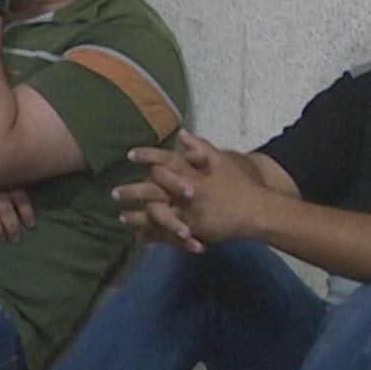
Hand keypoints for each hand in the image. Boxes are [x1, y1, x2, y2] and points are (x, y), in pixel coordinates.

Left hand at [113, 131, 262, 252]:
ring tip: (122, 217)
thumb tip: (182, 134)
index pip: (164, 160)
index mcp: (193, 173)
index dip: (146, 156)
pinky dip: (153, 234)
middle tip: (113, 193)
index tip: (129, 155)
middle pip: (152, 190)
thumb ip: (200, 147)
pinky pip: (167, 234)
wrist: (257, 212)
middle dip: (131, 191)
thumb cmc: (239, 184)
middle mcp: (187, 192)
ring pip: (155, 215)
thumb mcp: (222, 160)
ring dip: (136, 216)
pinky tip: (140, 235)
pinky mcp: (193, 231)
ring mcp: (189, 213)